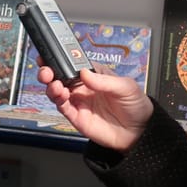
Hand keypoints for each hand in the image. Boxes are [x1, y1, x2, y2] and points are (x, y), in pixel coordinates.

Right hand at [37, 66, 152, 152]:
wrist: (139, 132)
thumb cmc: (135, 105)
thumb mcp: (125, 87)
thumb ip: (104, 80)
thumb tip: (85, 73)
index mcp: (94, 74)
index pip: (74, 63)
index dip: (61, 58)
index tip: (53, 53)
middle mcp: (83, 87)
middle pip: (60, 76)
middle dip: (49, 70)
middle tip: (47, 70)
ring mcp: (79, 102)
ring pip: (57, 91)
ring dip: (51, 86)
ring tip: (55, 85)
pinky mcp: (77, 117)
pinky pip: (62, 107)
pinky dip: (58, 101)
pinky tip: (61, 95)